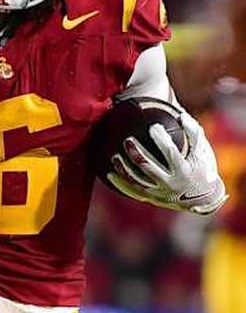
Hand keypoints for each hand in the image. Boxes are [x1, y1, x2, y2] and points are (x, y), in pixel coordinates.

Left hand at [107, 111, 227, 214]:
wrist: (203, 199)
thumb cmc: (201, 168)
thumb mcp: (202, 152)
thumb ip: (193, 134)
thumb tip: (180, 114)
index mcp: (184, 170)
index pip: (171, 153)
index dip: (162, 140)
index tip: (154, 126)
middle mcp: (171, 184)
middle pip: (149, 167)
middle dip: (137, 154)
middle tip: (128, 140)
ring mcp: (160, 193)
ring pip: (137, 180)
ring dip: (124, 168)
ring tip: (115, 155)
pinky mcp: (152, 198)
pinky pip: (132, 191)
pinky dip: (120, 183)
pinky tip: (108, 173)